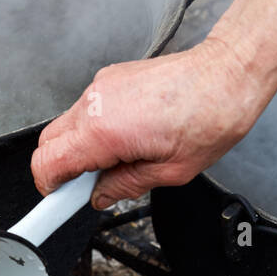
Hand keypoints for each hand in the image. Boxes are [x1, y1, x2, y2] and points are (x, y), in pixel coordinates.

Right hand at [31, 0, 276, 209]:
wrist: (229, 72)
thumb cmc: (211, 116)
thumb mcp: (170, 172)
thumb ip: (125, 186)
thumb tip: (100, 196)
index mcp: (104, 131)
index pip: (47, 164)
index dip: (49, 189)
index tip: (59, 203)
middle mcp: (95, 104)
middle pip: (48, 143)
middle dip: (61, 169)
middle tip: (90, 186)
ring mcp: (100, 86)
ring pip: (66, 126)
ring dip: (80, 148)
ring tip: (117, 160)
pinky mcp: (110, 78)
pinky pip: (87, 110)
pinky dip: (94, 129)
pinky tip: (126, 138)